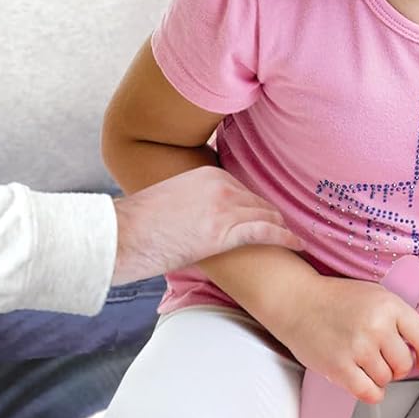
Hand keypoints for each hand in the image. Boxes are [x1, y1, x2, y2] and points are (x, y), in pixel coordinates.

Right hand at [110, 167, 302, 284]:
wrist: (120, 235)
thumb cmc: (136, 226)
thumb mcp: (167, 203)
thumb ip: (189, 205)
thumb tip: (195, 223)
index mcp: (204, 172)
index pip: (242, 188)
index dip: (256, 205)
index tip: (269, 215)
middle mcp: (218, 185)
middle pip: (257, 200)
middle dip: (273, 214)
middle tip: (289, 228)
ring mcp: (223, 207)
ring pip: (265, 215)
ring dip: (283, 227)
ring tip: (296, 238)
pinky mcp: (224, 232)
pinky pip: (265, 232)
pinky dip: (285, 238)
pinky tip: (298, 244)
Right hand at [271, 273, 418, 402]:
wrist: (296, 301)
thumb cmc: (335, 299)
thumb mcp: (373, 294)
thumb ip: (397, 316)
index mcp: (389, 305)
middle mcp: (376, 326)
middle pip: (404, 365)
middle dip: (396, 366)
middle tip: (381, 358)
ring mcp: (358, 348)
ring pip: (386, 380)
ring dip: (378, 376)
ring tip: (362, 362)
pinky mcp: (339, 367)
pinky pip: (369, 393)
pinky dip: (370, 391)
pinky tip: (362, 379)